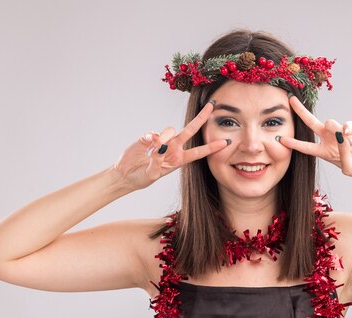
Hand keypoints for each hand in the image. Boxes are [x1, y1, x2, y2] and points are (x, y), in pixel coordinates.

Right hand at [110, 101, 229, 189]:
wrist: (126, 175)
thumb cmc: (142, 178)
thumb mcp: (152, 174)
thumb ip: (157, 161)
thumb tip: (160, 145)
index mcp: (179, 160)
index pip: (198, 152)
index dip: (211, 147)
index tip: (225, 143)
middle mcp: (173, 148)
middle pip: (190, 130)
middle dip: (201, 118)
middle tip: (212, 106)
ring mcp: (161, 141)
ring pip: (169, 130)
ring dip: (164, 137)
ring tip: (154, 149)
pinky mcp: (148, 137)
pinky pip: (152, 133)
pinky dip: (149, 138)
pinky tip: (145, 145)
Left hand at [278, 95, 351, 181]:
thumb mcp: (348, 167)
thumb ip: (342, 152)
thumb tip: (340, 132)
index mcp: (324, 152)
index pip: (305, 147)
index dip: (294, 143)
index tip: (281, 139)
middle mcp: (329, 140)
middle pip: (311, 123)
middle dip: (301, 112)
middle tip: (291, 100)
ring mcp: (340, 132)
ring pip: (330, 123)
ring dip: (336, 132)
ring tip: (350, 144)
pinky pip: (346, 124)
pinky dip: (349, 129)